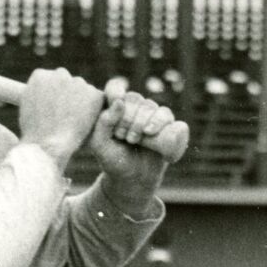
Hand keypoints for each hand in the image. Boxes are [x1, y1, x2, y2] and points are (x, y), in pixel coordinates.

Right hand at [18, 67, 105, 167]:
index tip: (48, 108)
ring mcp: (78, 83)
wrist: (48, 148)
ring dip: (79, 101)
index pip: (48, 78)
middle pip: (65, 80)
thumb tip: (42, 90)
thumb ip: (36, 93)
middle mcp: (60, 74)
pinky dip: (92, 110)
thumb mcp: (26, 108)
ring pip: (81, 89)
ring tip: (70, 123)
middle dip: (65, 94)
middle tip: (61, 116)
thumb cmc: (35, 134)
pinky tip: (81, 124)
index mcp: (40, 75)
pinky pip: (95, 99)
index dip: (50, 95)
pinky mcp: (94, 95)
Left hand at [90, 81, 188, 210]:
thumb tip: (119, 102)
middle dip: (128, 118)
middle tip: (123, 137)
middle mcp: (133, 107)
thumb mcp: (100, 146)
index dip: (116, 92)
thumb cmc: (113, 161)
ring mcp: (150, 114)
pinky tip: (149, 132)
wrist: (133, 178)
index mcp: (114, 108)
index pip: (115, 87)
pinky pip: (165, 114)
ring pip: (149, 106)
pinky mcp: (165, 124)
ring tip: (133, 141)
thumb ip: (103, 124)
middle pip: (133, 98)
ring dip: (141, 123)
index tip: (115, 104)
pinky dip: (158, 122)